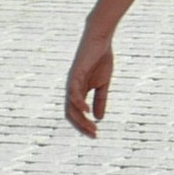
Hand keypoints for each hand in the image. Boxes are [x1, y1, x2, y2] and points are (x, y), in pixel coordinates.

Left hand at [62, 23, 116, 137]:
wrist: (100, 39)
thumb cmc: (101, 59)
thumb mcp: (103, 84)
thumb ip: (100, 100)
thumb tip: (99, 118)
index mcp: (78, 91)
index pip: (76, 113)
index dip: (83, 125)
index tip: (95, 134)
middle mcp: (71, 89)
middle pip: (70, 114)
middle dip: (81, 126)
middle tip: (93, 135)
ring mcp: (72, 82)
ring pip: (70, 106)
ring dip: (80, 119)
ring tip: (91, 127)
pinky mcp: (75, 74)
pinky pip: (73, 92)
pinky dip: (79, 103)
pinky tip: (86, 111)